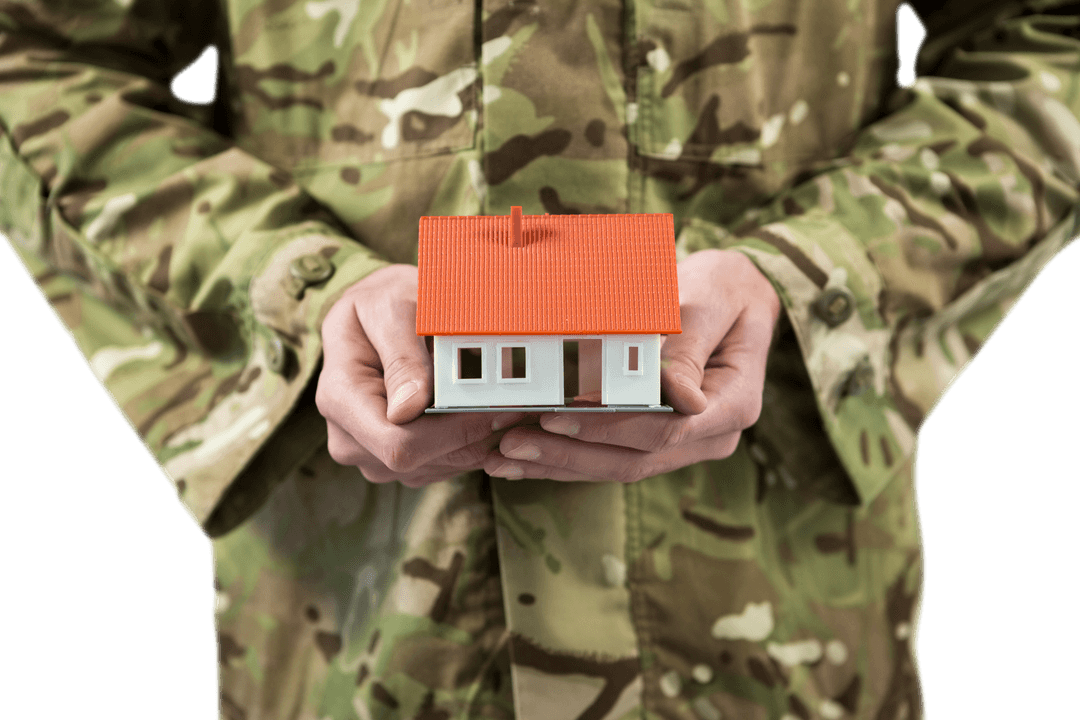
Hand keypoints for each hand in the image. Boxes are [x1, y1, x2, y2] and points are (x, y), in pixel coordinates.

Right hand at [316, 264, 523, 486]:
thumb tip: (408, 408)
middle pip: (419, 461)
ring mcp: (369, 455)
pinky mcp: (394, 461)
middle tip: (514, 403)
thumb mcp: (392, 308)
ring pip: (436, 467)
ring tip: (500, 401)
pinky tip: (482, 412)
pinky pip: (441, 466)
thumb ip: (402, 356)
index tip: (498, 405)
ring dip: (474, 441)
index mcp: (339, 398)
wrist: (376, 314)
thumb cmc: (383, 302)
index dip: (455, 431)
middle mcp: (347, 438)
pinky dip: (469, 443)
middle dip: (470, 434)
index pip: (399, 444)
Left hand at [483, 249, 781, 482]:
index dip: (605, 426)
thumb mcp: (709, 304)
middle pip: (636, 460)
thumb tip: (680, 400)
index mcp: (734, 404)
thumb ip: (688, 349)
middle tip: (510, 446)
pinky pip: (613, 458)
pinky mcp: (660, 443)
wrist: (736, 296)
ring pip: (619, 467)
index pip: (664, 428)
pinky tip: (523, 461)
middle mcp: (713, 436)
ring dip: (559, 464)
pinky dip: (567, 458)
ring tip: (503, 459)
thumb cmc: (723, 290)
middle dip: (569, 455)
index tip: (553, 416)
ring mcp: (687, 444)